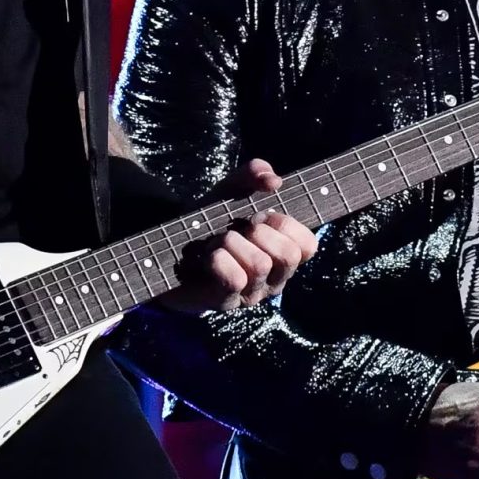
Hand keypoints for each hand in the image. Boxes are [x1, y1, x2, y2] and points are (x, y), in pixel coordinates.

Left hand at [155, 158, 318, 314]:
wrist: (169, 248)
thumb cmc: (209, 223)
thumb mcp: (231, 192)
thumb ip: (253, 175)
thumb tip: (273, 180)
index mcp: (282, 256)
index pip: (308, 245)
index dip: (286, 224)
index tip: (262, 216)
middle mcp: (273, 279)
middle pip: (289, 255)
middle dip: (260, 232)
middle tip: (239, 229)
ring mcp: (251, 294)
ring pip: (261, 265)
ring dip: (233, 243)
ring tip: (218, 242)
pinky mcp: (226, 303)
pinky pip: (235, 279)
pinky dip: (219, 259)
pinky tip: (208, 257)